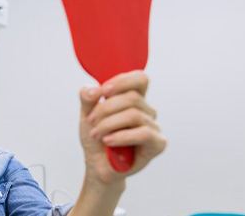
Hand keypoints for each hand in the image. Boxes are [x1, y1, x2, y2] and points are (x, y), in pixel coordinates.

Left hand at [79, 70, 166, 184]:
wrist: (97, 165)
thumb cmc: (96, 139)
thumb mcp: (87, 116)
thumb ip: (87, 100)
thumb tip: (92, 90)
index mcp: (133, 99)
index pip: (140, 79)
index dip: (122, 81)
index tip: (103, 91)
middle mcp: (146, 111)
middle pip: (132, 97)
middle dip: (105, 109)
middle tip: (91, 121)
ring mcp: (153, 127)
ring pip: (134, 115)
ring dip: (109, 124)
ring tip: (96, 134)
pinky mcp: (157, 144)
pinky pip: (143, 133)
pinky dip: (121, 136)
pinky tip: (108, 141)